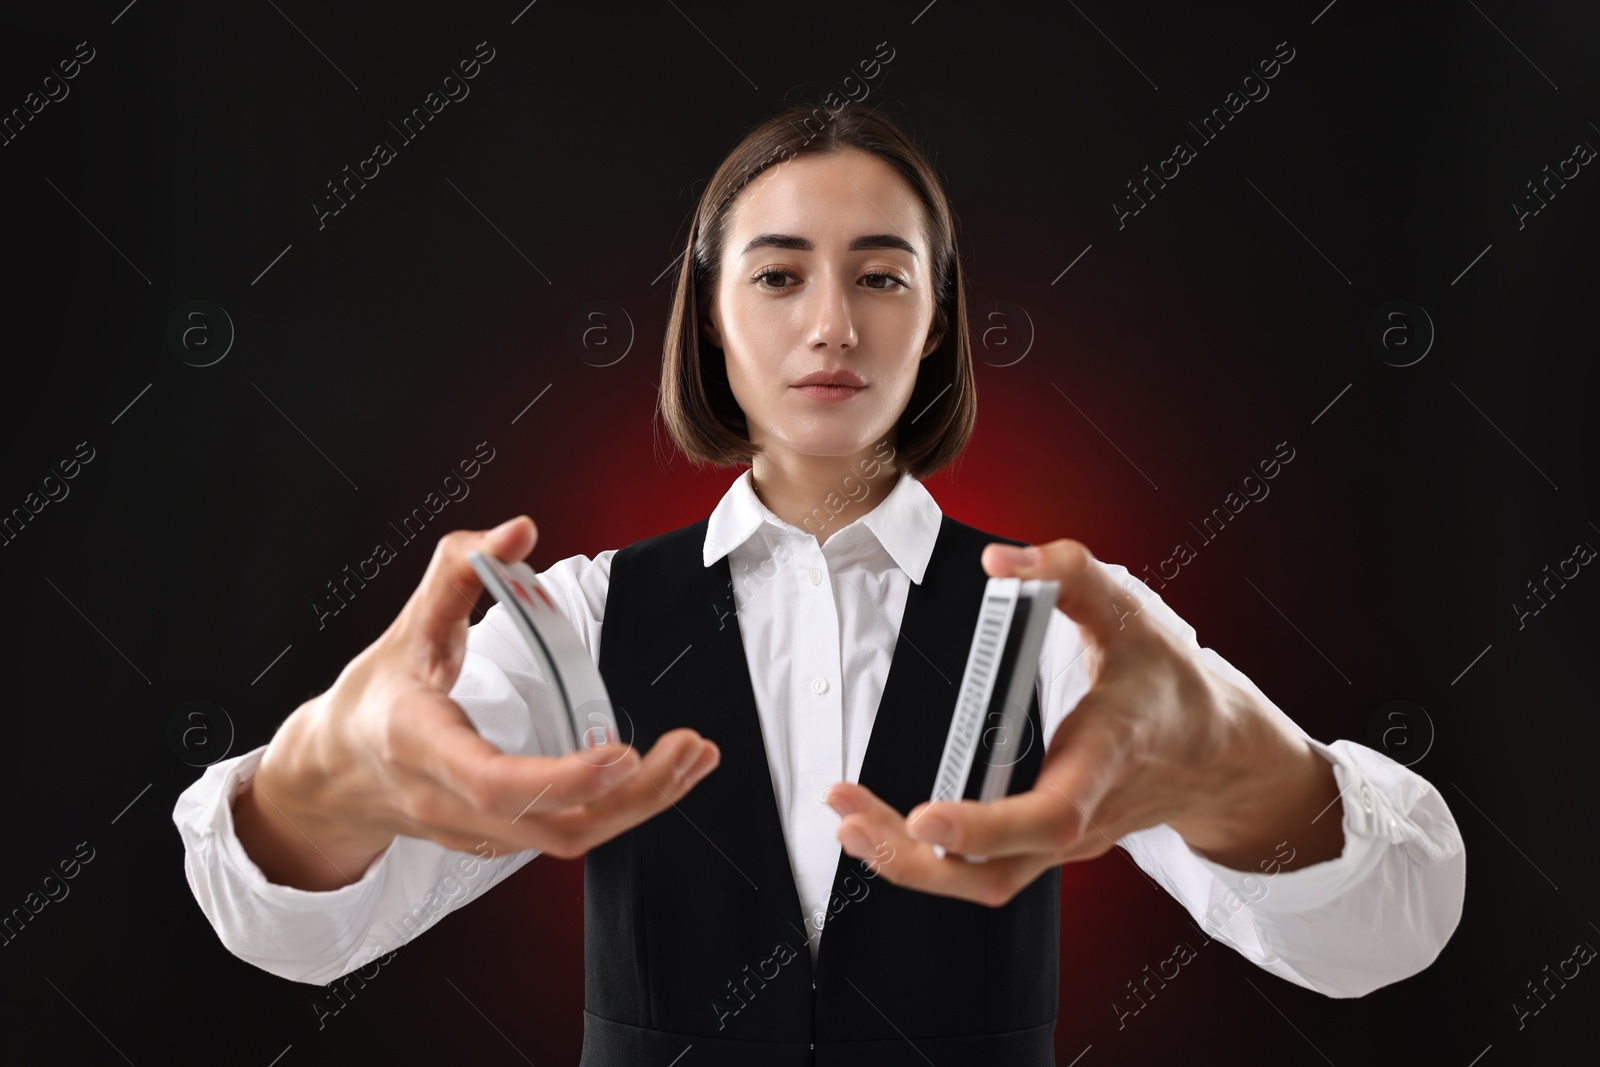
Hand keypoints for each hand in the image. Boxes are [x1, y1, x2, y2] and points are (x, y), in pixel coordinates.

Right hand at [234, 516, 720, 890]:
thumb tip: (517, 530)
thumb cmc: (374, 698)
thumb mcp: (407, 628)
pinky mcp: (497, 840)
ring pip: (569, 839)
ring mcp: (476, 832)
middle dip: (632, 795)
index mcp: (422, 745)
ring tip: (692, 758)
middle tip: (688, 749)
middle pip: (553, 824)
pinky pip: (565, 835)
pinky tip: (656, 775)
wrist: (333, 776)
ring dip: (640, 805)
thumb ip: (458, 571)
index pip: (495, 781)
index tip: (621, 753)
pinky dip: (618, 809)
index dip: (563, 776)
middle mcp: (451, 801)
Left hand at [825, 539, 1341, 907]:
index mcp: (1103, 759)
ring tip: (849, 822)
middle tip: (848, 816)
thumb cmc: (1170, 684)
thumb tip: (999, 562)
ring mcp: (1063, 842)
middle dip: (915, 857)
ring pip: (984, 884)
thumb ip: (1068, 574)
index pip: (1049, 814)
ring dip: (909, 865)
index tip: (926, 817)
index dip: (986, 826)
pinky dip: (928, 859)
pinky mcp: (1046, 846)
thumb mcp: (1131, 612)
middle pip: (998, 872)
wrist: (1215, 754)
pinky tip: (883, 826)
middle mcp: (1080, 815)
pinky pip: (984, 872)